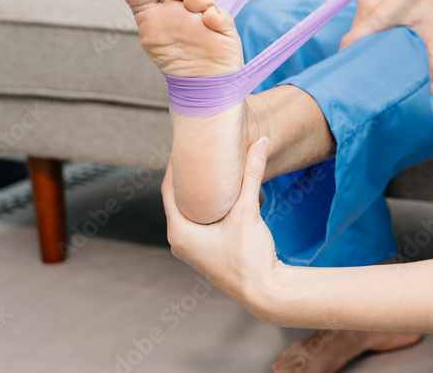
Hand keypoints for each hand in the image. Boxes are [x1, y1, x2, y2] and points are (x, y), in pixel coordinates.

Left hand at [162, 137, 279, 315]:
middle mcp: (179, 240)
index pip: (168, 188)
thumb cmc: (250, 256)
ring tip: (207, 165)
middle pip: (177, 198)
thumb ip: (252, 175)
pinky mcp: (204, 250)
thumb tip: (260, 141)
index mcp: (178, 231)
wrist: (263, 291)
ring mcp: (191, 247)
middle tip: (196, 149)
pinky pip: (198, 220)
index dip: (175, 164)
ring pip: (188, 209)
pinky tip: (218, 192)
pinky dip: (205, 204)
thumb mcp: (248, 211)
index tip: (184, 143)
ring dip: (197, 190)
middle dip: (187, 175)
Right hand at [340, 0, 432, 94]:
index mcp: (378, 16)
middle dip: (355, 53)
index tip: (350, 74)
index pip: (350, 41)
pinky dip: (363, 30)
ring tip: (369, 57)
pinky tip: (373, 40)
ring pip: (354, 27)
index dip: (346, 58)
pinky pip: (359, 18)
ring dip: (359, 42)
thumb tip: (432, 92)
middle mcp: (368, 6)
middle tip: (363, 70)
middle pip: (351, 36)